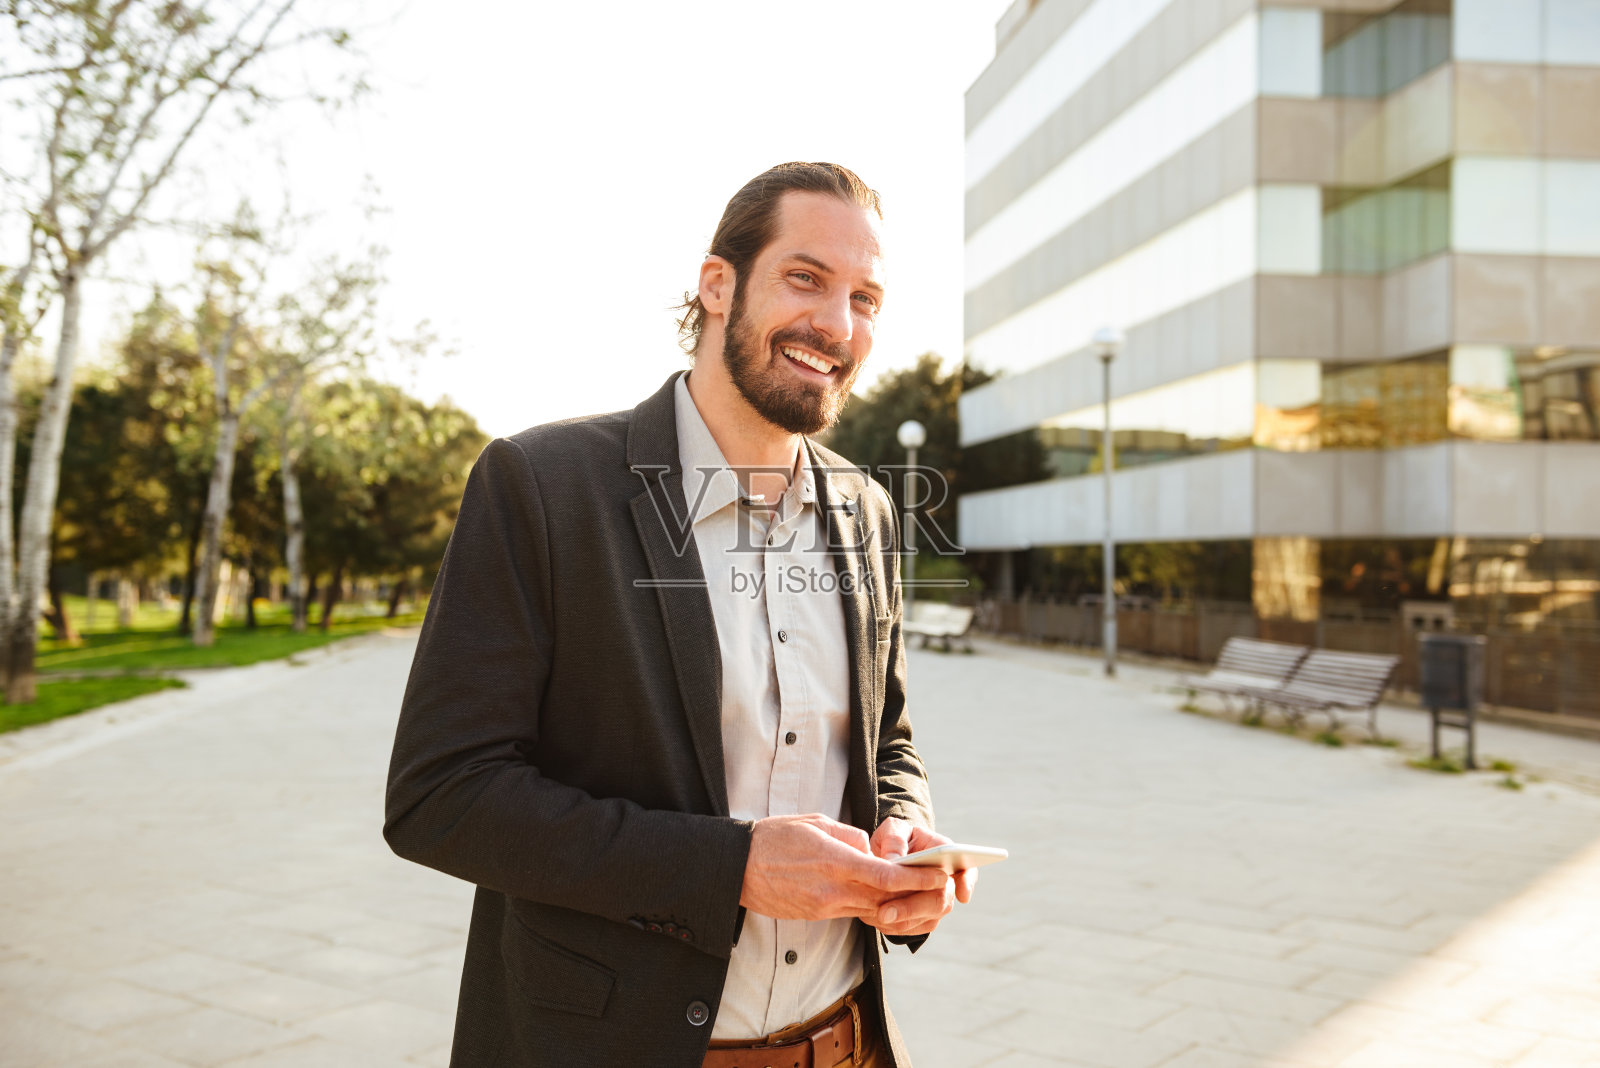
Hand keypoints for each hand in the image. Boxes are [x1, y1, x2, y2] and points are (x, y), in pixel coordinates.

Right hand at [740, 813, 948, 922]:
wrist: (737, 867)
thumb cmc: (774, 837)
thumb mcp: (816, 823)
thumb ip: (850, 836)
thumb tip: (871, 849)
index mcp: (836, 861)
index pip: (887, 877)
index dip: (918, 879)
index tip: (940, 875)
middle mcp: (833, 889)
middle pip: (885, 898)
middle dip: (914, 894)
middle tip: (938, 886)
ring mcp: (824, 906)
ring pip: (870, 908)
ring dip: (893, 901)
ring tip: (915, 891)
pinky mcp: (815, 915)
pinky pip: (850, 911)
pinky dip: (868, 904)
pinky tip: (877, 894)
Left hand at [867, 818, 978, 936]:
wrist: (885, 858)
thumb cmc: (894, 840)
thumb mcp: (892, 831)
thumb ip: (894, 841)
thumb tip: (894, 860)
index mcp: (942, 849)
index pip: (964, 864)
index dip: (967, 880)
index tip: (962, 894)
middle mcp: (946, 875)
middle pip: (943, 896)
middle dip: (914, 905)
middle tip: (886, 912)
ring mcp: (940, 897)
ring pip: (933, 914)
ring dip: (906, 917)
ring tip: (880, 916)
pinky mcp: (929, 915)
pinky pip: (921, 925)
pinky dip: (901, 924)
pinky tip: (883, 920)